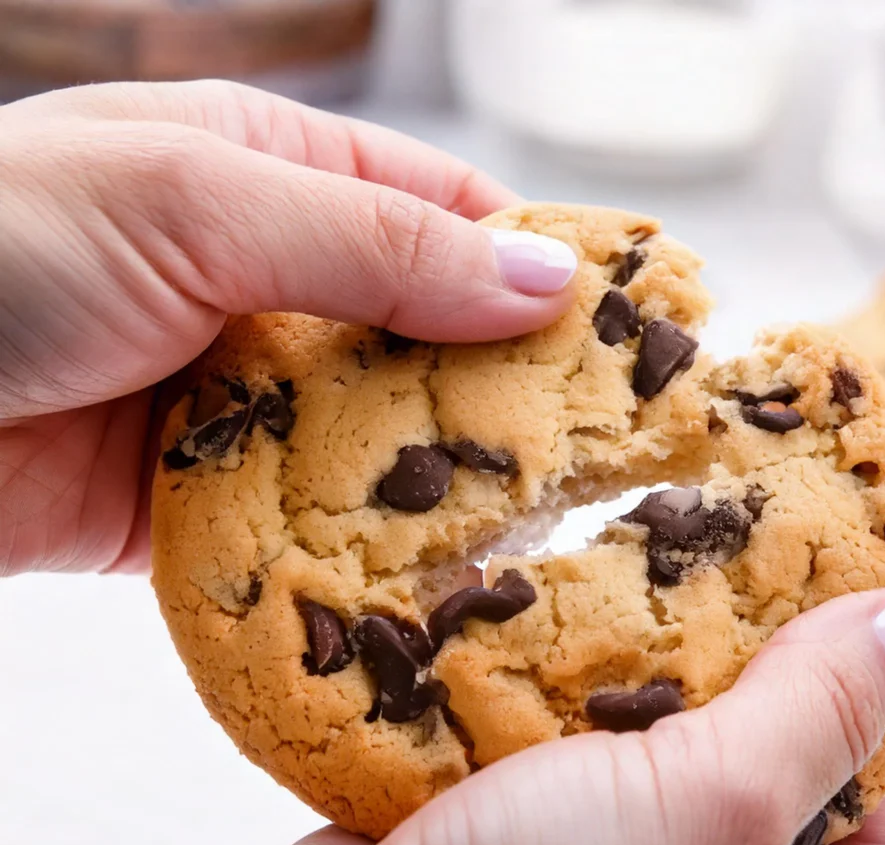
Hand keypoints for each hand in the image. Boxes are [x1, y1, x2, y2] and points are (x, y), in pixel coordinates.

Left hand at [0, 81, 577, 575]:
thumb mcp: (199, 201)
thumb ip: (375, 244)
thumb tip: (540, 278)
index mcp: (272, 174)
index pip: (445, 213)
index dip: (538, 261)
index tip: (623, 323)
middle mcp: (267, 282)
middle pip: (424, 333)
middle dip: (505, 384)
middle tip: (603, 441)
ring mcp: (242, 394)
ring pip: (376, 435)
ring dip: (437, 475)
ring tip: (538, 516)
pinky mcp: (207, 495)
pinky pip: (311, 518)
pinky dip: (362, 542)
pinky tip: (424, 567)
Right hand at [89, 589, 884, 844]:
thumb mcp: (716, 813)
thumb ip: (817, 715)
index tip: (859, 664)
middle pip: (742, 796)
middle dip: (736, 693)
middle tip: (731, 590)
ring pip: (620, 759)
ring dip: (617, 677)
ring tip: (626, 581)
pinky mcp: (468, 838)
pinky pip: (519, 746)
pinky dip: (521, 685)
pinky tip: (521, 620)